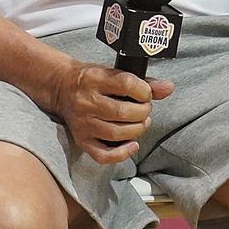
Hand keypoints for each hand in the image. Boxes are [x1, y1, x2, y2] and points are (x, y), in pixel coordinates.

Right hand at [49, 62, 176, 164]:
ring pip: (117, 133)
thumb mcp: (113, 73)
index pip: (126, 84)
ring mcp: (82, 123)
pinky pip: (103, 155)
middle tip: (143, 110)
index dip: (144, 91)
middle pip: (123, 112)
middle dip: (143, 113)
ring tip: (139, 123)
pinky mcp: (81, 140)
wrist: (61, 86)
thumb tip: (168, 88)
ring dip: (137, 130)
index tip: (146, 94)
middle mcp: (86, 101)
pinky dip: (122, 153)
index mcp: (94, 79)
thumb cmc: (91, 80)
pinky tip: (132, 144)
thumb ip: (142, 82)